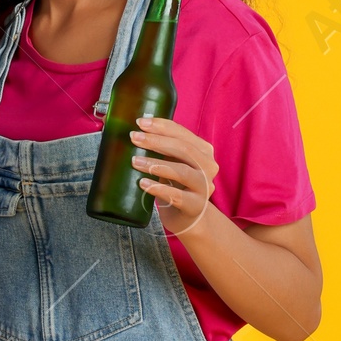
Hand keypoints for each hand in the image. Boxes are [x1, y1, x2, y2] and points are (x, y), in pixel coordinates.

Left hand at [129, 117, 217, 234]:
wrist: (189, 218)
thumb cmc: (177, 186)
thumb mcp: (173, 163)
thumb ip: (162, 149)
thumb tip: (131, 130)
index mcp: (204, 151)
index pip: (183, 133)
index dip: (162, 126)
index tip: (139, 122)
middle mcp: (208, 167)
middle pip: (184, 149)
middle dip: (156, 141)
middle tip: (133, 138)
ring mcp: (205, 187)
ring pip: (182, 171)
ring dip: (156, 165)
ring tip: (134, 162)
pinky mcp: (196, 206)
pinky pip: (178, 196)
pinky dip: (159, 188)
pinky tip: (143, 184)